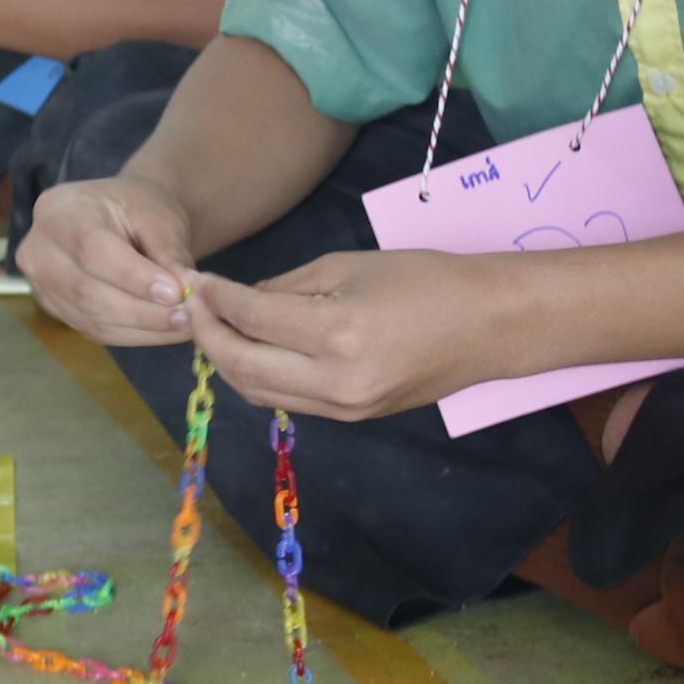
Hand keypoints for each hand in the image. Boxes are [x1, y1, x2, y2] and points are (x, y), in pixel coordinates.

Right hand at [17, 176, 201, 347]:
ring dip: (143, 327)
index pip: (91, 249)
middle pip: (87, 290)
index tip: (175, 293)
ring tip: (185, 324)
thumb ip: (169, 252)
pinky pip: (95, 330)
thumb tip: (185, 290)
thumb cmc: (139, 209)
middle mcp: (38, 249)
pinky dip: (135, 334)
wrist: (120, 217)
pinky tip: (166, 330)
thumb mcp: (159, 217)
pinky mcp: (56, 309)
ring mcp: (41, 284)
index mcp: (58, 210)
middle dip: (142, 309)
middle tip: (188, 316)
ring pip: (92, 317)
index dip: (133, 276)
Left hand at [186, 249, 503, 423]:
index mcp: (337, 334)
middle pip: (243, 367)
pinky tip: (255, 349)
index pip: (252, 319)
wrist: (489, 326)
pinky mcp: (354, 417)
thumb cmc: (425, 280)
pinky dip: (262, 376)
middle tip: (194, 309)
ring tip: (216, 329)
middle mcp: (336, 381)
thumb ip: (288, 287)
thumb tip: (240, 301)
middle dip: (208, 337)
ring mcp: (345, 407)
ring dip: (229, 362)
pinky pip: (290, 400)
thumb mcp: (349, 265)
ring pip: (260, 392)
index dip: (215, 300)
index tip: (196, 284)